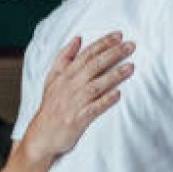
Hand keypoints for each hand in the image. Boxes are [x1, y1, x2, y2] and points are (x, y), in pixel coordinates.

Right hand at [24, 32, 134, 159]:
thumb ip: (64, 57)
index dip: (103, 43)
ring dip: (114, 75)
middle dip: (113, 54)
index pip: (86, 54)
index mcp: (64, 75)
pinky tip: (118, 95)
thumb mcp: (52, 78)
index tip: (119, 36)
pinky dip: (106, 101)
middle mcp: (69, 86)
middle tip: (131, 46)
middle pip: (94, 66)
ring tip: (131, 67)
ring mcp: (74, 103)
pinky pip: (94, 108)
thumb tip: (77, 38)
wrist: (42, 136)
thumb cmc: (51, 107)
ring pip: (96, 85)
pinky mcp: (78, 119)